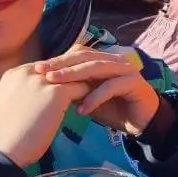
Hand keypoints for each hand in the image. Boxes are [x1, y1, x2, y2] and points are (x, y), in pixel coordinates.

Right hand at [0, 65, 91, 166]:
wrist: (2, 150)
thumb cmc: (7, 137)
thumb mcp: (14, 105)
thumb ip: (28, 94)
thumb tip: (45, 98)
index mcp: (15, 74)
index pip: (47, 67)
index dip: (62, 76)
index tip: (74, 84)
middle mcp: (27, 72)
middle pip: (61, 66)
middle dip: (76, 76)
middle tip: (94, 84)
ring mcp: (42, 80)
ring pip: (73, 75)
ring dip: (86, 83)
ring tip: (99, 92)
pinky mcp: (56, 93)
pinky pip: (81, 88)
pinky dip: (91, 96)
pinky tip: (98, 104)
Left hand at [36, 44, 161, 136]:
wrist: (141, 122)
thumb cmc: (113, 109)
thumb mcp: (88, 98)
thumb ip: (73, 89)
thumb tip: (46, 85)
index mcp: (102, 61)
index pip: (77, 54)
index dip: (57, 60)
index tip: (36, 69)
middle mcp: (114, 61)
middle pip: (85, 57)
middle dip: (62, 64)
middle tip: (43, 73)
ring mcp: (126, 70)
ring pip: (97, 68)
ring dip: (75, 76)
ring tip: (56, 84)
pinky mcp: (134, 83)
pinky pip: (112, 87)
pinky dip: (95, 97)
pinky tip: (82, 110)